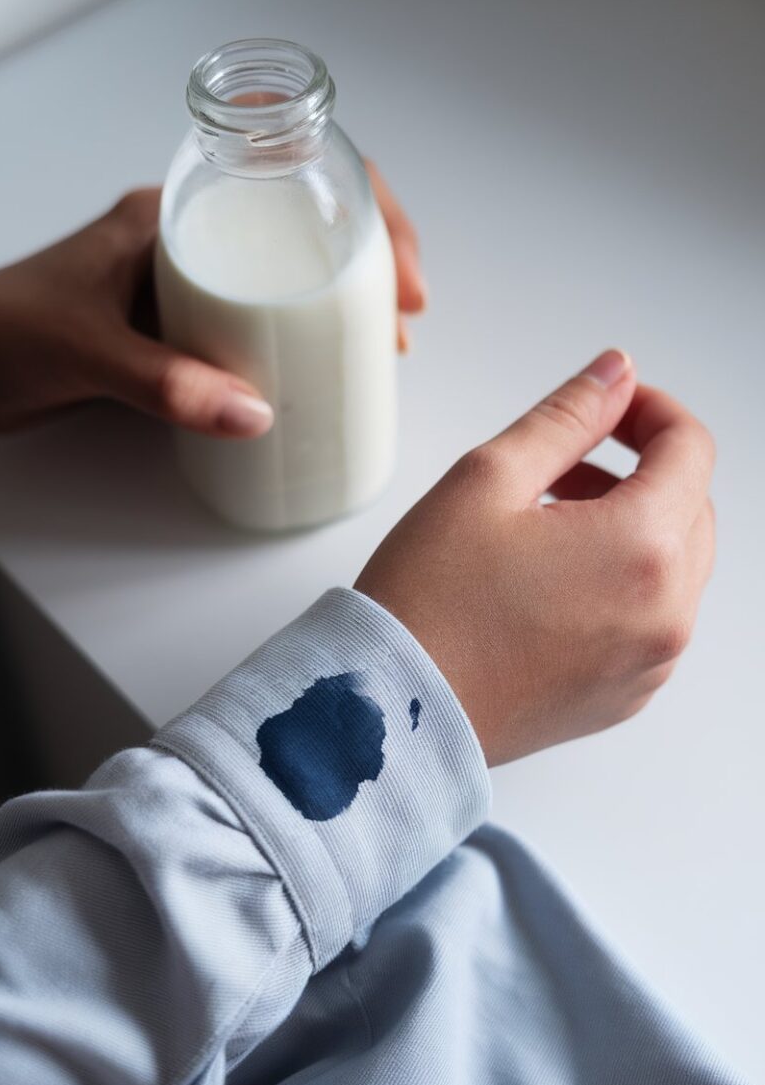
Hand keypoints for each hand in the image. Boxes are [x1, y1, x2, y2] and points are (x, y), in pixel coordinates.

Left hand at [0, 166, 424, 436]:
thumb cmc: (0, 333)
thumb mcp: (86, 350)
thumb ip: (165, 383)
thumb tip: (256, 415)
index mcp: (171, 217)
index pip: (287, 180)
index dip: (361, 211)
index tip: (399, 271)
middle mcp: (185, 246)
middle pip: (300, 232)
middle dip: (366, 264)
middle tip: (405, 322)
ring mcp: (182, 293)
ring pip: (283, 285)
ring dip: (338, 309)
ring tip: (379, 351)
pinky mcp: (173, 339)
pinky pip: (254, 333)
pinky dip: (297, 349)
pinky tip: (315, 380)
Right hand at [356, 350, 715, 765]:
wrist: (393, 711)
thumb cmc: (428, 602)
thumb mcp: (489, 479)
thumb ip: (567, 416)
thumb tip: (616, 373)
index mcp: (643, 550)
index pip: (691, 450)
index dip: (650, 411)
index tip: (608, 408)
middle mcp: (666, 614)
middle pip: (691, 508)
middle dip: (640, 471)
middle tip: (564, 468)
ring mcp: (650, 664)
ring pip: (676, 567)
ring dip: (632, 528)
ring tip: (547, 525)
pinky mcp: (624, 697)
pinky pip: (652, 620)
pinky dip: (623, 585)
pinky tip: (551, 583)